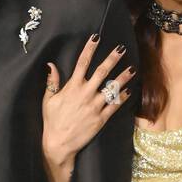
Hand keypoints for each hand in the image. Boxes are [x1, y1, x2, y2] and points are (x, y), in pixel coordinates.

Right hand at [41, 34, 134, 181]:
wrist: (59, 144)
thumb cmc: (52, 122)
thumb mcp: (48, 100)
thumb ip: (52, 82)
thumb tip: (51, 65)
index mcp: (72, 87)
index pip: (82, 62)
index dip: (89, 48)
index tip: (96, 37)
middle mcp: (85, 93)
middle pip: (102, 72)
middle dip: (112, 58)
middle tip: (121, 49)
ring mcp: (95, 106)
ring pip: (112, 88)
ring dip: (123, 77)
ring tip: (132, 68)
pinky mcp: (101, 119)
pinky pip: (114, 106)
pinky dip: (122, 97)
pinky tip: (128, 91)